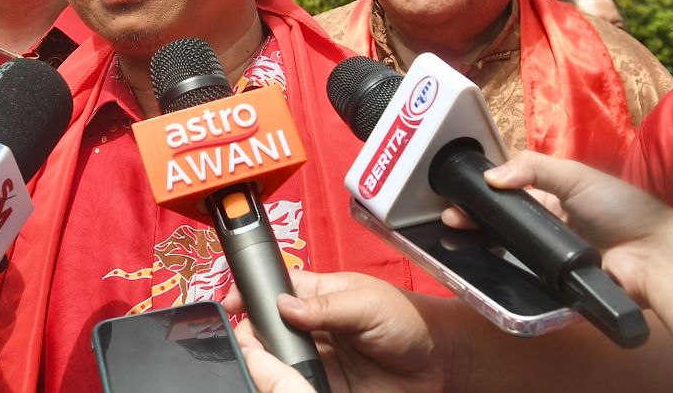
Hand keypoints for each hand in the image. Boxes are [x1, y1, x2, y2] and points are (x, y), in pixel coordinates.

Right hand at [225, 270, 448, 392]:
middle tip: (250, 341)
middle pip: (266, 329)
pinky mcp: (327, 387)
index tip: (231, 303)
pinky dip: (287, 386)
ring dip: (266, 362)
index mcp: (317, 295)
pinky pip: (297, 387)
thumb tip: (283, 306)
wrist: (441, 362)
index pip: (273, 289)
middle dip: (251, 334)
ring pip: (276, 361)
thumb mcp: (366, 302)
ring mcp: (317, 359)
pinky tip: (284, 384)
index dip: (249, 294)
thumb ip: (325, 307)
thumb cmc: (409, 319)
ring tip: (265, 365)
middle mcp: (311, 327)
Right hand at [443, 151, 672, 309]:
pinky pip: (520, 271)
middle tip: (451, 217)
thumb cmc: (621, 208)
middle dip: (475, 215)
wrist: (655, 260)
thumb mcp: (576, 175)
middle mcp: (550, 222)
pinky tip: (477, 259)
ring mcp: (549, 252)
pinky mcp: (550, 280)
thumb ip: (533, 168)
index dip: (485, 187)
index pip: (512, 187)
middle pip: (503, 217)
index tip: (458, 190)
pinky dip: (499, 266)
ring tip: (455, 236)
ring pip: (506, 244)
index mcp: (556, 194)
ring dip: (481, 239)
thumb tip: (489, 176)